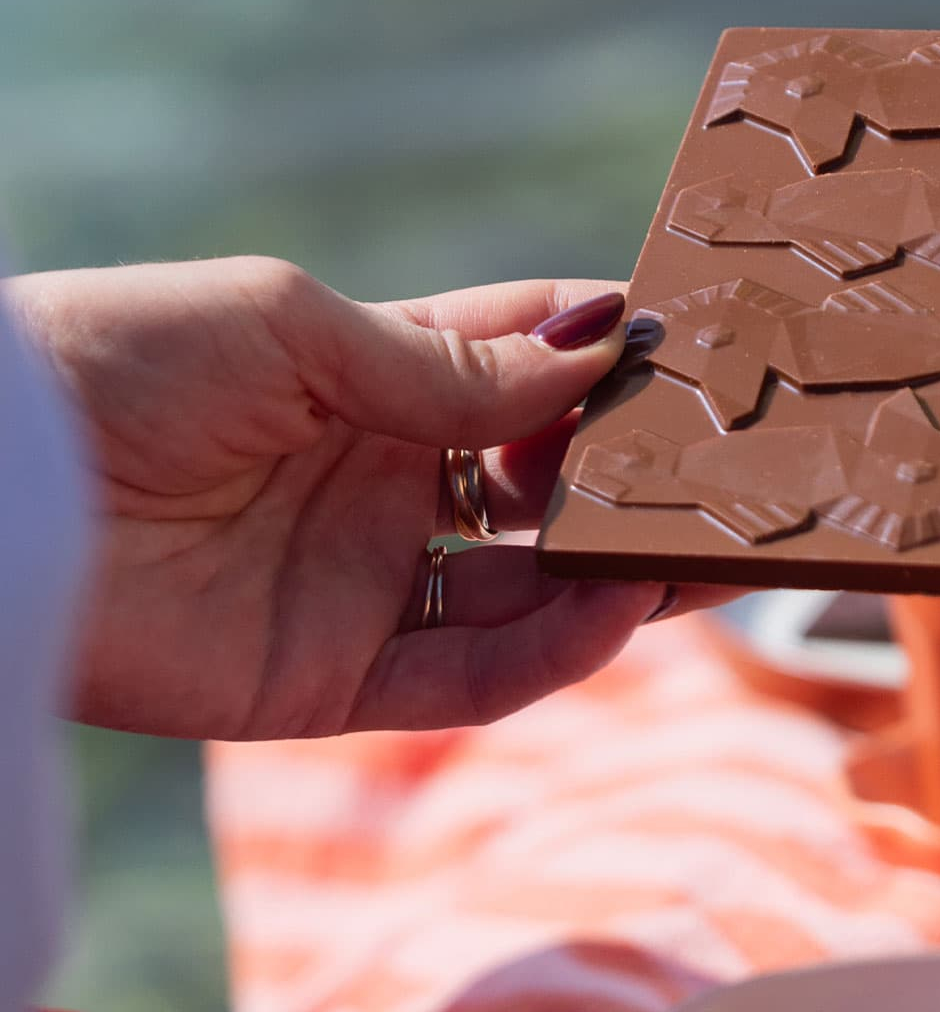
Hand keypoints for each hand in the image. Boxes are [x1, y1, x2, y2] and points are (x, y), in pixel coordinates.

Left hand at [11, 255, 702, 738]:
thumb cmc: (118, 361)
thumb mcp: (297, 328)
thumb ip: (450, 364)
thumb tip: (600, 347)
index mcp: (372, 380)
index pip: (522, 371)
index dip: (607, 365)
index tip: (698, 353)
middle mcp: (384, 486)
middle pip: (548, 493)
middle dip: (642, 485)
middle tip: (748, 476)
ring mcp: (365, 586)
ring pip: (531, 594)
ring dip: (622, 574)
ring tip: (710, 548)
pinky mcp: (332, 683)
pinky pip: (469, 681)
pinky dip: (550, 654)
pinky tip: (612, 606)